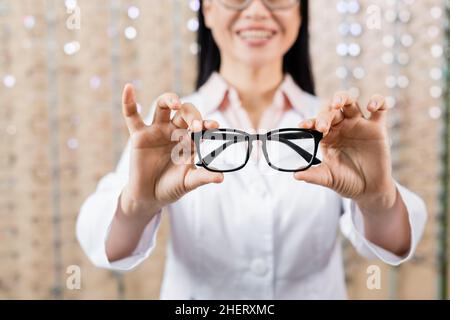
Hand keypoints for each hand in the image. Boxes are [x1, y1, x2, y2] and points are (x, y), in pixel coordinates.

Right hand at [120, 84, 223, 218]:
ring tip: (175, 104)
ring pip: (162, 106)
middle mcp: (174, 131)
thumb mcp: (188, 182)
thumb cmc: (171, 187)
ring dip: (169, 100)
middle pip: (184, 112)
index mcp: (189, 139)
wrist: (150, 197)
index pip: (200, 126)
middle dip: (192, 116)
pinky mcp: (139, 135)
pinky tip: (129, 88)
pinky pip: (132, 116)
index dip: (206, 124)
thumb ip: (203, 177)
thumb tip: (221, 178)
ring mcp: (156, 130)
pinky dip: (129, 102)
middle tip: (196, 126)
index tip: (213, 126)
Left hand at [294, 92, 396, 207]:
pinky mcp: (377, 127)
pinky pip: (380, 108)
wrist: (368, 190)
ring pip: (350, 102)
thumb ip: (312, 175)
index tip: (303, 126)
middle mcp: (341, 127)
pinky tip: (371, 106)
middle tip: (322, 126)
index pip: (316, 123)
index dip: (309, 122)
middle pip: (331, 110)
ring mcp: (359, 124)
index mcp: (327, 136)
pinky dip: (377, 101)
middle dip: (325, 115)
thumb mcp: (327, 178)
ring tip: (337, 103)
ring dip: (343, 98)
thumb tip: (295, 175)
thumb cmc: (346, 181)